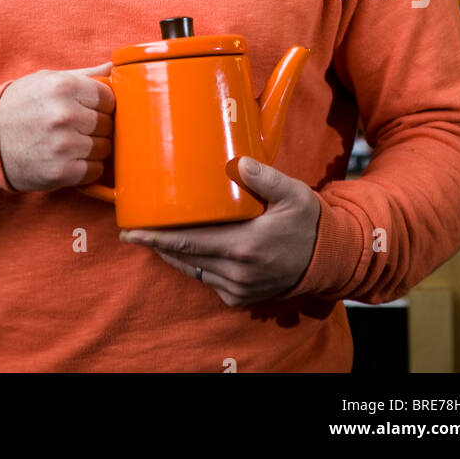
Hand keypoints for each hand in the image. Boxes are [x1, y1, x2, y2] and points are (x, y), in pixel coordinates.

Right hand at [0, 62, 114, 191]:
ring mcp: (63, 145)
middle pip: (108, 124)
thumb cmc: (18, 105)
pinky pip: (94, 170)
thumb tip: (115, 67)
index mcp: (64, 86)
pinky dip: (86, 168)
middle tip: (76, 128)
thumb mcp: (46, 80)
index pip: (109, 98)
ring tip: (71, 143)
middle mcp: (65, 114)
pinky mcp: (60, 172)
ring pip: (104, 148)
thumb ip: (85, 74)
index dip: (101, 106)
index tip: (88, 110)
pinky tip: (69, 159)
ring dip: (93, 148)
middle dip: (97, 127)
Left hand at [118, 158, 320, 305]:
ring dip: (171, 254)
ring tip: (152, 236)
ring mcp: (238, 287)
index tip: (131, 231)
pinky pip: (207, 279)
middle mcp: (237, 271)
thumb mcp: (292, 193)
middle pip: (184, 257)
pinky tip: (184, 249)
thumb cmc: (307, 222)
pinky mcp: (240, 296)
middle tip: (131, 230)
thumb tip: (238, 162)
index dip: (156, 237)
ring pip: (192, 270)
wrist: (328, 259)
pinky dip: (193, 264)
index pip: (188, 242)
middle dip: (155, 244)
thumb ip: (264, 177)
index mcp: (244, 246)